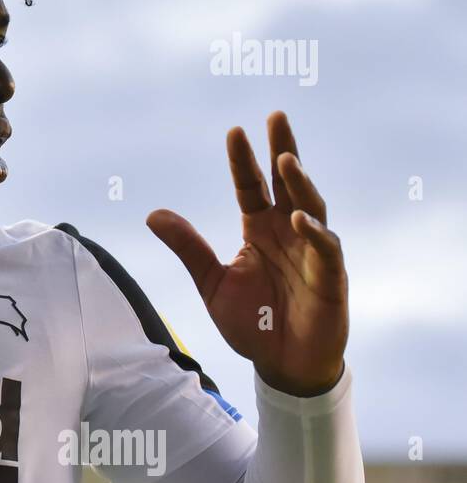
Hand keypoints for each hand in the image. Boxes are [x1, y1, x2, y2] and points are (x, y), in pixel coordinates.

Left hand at [145, 111, 347, 396]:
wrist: (281, 365)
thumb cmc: (252, 322)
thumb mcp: (210, 282)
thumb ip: (188, 247)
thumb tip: (152, 214)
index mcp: (260, 230)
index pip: (251, 187)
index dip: (243, 161)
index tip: (235, 130)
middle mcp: (289, 233)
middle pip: (287, 184)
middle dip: (283, 149)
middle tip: (276, 116)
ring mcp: (312, 252)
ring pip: (311, 207)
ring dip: (300, 183)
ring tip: (286, 159)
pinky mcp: (331, 277)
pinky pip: (325, 249)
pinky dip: (315, 232)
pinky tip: (299, 218)